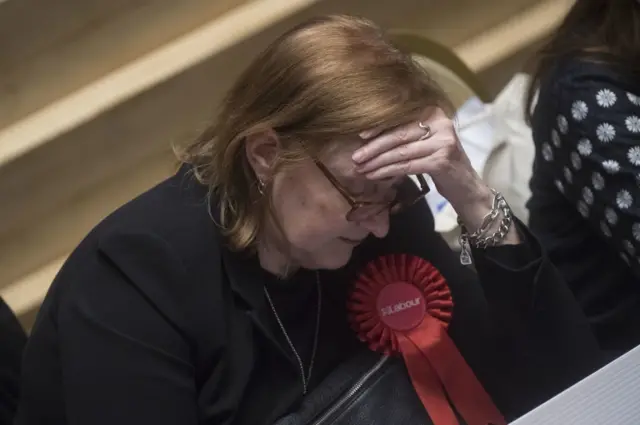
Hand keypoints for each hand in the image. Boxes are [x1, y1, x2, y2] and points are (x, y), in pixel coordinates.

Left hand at [352, 108, 493, 231]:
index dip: (379, 127)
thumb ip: (406, 136)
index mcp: (435, 114)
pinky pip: (408, 165)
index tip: (360, 136)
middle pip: (399, 135)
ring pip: (401, 152)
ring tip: (362, 169)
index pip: (402, 118)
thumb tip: (370, 137)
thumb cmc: (441, 165)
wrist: (467, 189)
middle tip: (356, 158)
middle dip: (374, 148)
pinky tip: (376, 176)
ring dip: (377, 162)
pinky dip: (388, 171)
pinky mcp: (442, 161)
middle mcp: (441, 124)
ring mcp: (443, 142)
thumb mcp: (425, 145)